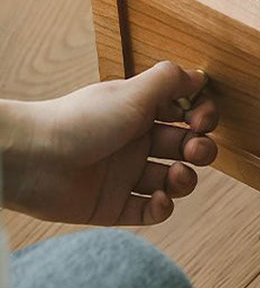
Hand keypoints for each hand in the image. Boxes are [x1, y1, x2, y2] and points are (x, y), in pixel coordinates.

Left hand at [0, 62, 217, 225]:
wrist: (31, 159)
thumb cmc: (80, 120)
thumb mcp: (132, 92)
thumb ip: (170, 80)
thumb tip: (200, 76)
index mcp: (140, 112)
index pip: (185, 113)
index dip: (201, 117)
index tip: (200, 120)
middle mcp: (135, 142)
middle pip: (184, 147)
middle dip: (199, 149)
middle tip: (194, 150)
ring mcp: (126, 175)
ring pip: (172, 180)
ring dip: (185, 179)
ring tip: (175, 177)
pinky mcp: (114, 205)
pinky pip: (150, 211)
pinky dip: (163, 208)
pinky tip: (159, 199)